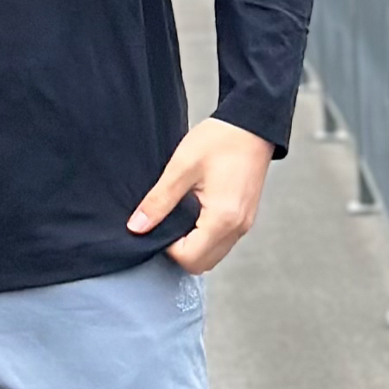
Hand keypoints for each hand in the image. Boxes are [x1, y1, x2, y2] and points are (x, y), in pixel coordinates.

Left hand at [128, 117, 275, 272]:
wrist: (251, 125)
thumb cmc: (220, 140)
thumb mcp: (181, 167)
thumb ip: (158, 200)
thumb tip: (137, 226)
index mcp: (223, 218)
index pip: (189, 258)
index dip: (167, 246)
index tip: (159, 222)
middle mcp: (237, 228)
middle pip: (202, 264)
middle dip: (179, 251)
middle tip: (167, 222)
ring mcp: (244, 225)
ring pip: (213, 255)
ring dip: (193, 245)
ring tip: (180, 215)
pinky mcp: (245, 218)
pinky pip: (222, 242)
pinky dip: (205, 237)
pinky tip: (194, 212)